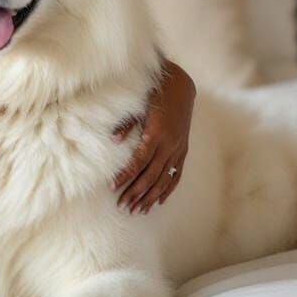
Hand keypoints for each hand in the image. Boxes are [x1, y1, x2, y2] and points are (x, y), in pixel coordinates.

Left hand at [110, 58, 194, 214]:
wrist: (180, 86)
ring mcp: (178, 149)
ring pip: (164, 178)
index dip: (126, 175)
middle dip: (136, 192)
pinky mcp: (183, 150)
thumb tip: (114, 141)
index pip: (138, 161)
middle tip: (123, 206)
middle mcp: (169, 144)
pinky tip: (159, 200)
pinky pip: (176, 174)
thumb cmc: (153, 93)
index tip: (113, 187)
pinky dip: (168, 189)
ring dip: (151, 196)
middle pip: (151, 175)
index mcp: (156, 133)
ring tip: (138, 210)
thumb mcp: (138, 105)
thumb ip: (127, 124)